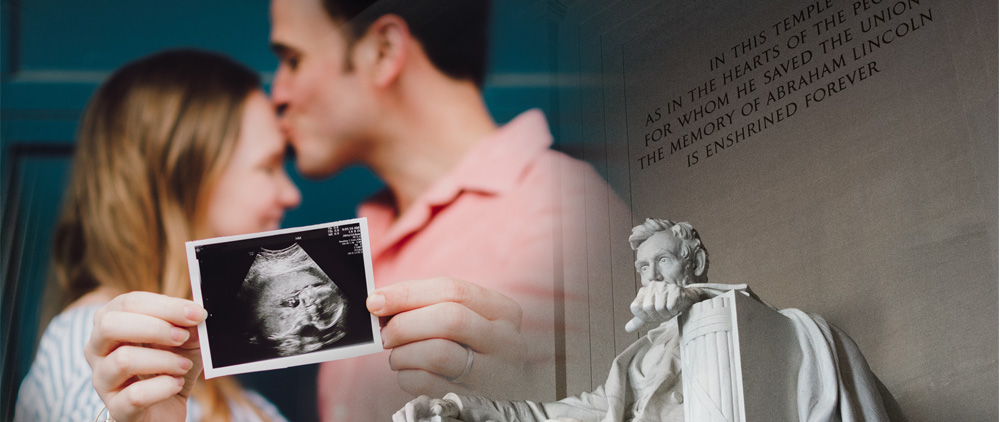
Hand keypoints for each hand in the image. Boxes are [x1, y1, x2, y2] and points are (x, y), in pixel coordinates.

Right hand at [84, 292, 207, 421]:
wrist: (165, 412)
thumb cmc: (170, 368)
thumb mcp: (185, 341)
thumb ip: (189, 325)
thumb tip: (195, 313)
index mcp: (111, 324)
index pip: (128, 303)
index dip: (165, 305)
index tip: (197, 313)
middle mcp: (97, 350)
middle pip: (110, 325)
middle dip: (155, 328)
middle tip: (183, 337)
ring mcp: (102, 381)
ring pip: (123, 360)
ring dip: (163, 360)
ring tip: (183, 365)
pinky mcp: (116, 409)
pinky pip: (135, 395)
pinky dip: (163, 387)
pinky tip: (176, 384)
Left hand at [368, 277, 525, 396]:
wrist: (505, 391)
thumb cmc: (476, 346)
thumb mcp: (470, 319)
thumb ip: (432, 305)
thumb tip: (381, 302)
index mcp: (503, 311)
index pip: (452, 291)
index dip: (408, 293)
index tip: (376, 300)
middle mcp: (505, 342)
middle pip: (448, 319)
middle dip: (405, 323)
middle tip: (385, 333)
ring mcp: (493, 374)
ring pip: (438, 353)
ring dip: (404, 352)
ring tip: (396, 354)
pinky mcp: (473, 401)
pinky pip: (428, 384)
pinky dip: (407, 376)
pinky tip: (408, 372)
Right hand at [393, 394, 460, 421]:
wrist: (443, 410)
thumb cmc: (445, 408)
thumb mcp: (447, 408)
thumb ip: (444, 408)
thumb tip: (437, 409)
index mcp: (421, 401)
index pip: (410, 406)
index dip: (410, 417)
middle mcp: (412, 405)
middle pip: (400, 412)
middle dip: (404, 421)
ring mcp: (408, 412)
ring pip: (397, 416)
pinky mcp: (407, 417)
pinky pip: (399, 420)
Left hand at [625, 282, 700, 332]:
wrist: (684, 299)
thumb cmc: (665, 307)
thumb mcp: (651, 315)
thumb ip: (639, 321)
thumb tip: (627, 329)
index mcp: (643, 292)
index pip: (635, 307)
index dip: (644, 316)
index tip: (651, 316)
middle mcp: (651, 286)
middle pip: (648, 307)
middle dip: (657, 316)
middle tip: (663, 313)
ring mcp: (663, 286)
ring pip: (660, 308)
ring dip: (666, 313)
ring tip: (669, 309)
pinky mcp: (675, 289)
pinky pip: (671, 306)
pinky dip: (674, 310)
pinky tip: (676, 306)